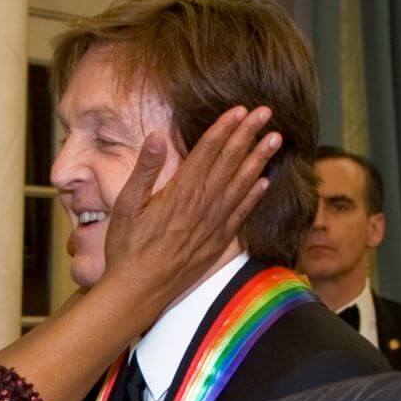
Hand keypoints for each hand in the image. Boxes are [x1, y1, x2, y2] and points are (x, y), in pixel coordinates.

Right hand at [105, 104, 281, 304]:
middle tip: (266, 112)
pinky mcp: (217, 242)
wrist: (138, 291)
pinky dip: (254, 197)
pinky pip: (241, 214)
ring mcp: (213, 225)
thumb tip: (156, 136)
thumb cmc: (126, 248)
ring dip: (259, 160)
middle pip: (229, 163)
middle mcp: (202, 206)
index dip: (224, 129)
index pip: (206, 153)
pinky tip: (264, 182)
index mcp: (179, 193)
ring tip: (275, 139)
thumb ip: (144, 171)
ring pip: (241, 185)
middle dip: (248, 135)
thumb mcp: (125, 207)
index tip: (240, 110)